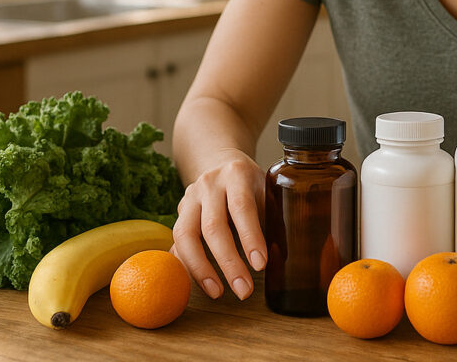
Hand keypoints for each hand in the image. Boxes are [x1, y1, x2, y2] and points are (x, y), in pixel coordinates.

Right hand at [171, 149, 266, 299]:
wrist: (219, 163)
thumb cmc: (251, 184)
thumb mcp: (266, 191)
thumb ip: (271, 220)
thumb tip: (280, 261)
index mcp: (236, 174)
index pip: (241, 207)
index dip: (250, 237)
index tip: (260, 265)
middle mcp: (209, 184)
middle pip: (213, 226)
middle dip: (228, 262)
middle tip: (244, 290)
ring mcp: (189, 198)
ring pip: (186, 235)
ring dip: (201, 269)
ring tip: (218, 293)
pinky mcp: (178, 213)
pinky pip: (176, 243)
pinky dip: (186, 266)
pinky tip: (200, 284)